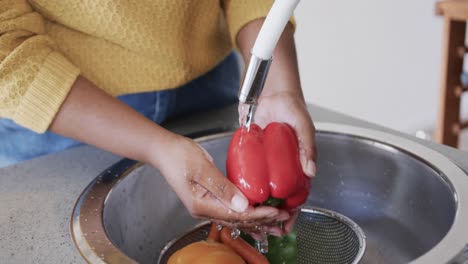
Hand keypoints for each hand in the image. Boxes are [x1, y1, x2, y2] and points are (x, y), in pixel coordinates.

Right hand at [153, 134, 289, 228]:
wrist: (164, 150)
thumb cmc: (179, 156)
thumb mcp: (201, 169)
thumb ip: (221, 187)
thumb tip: (242, 205)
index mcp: (202, 205)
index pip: (236, 215)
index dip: (258, 214)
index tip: (276, 212)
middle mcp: (205, 210)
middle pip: (238, 220)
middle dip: (262, 221)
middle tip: (284, 219)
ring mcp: (207, 206)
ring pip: (236, 218)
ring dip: (257, 221)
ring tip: (276, 224)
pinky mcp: (210, 199)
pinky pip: (231, 210)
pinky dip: (247, 213)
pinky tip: (257, 215)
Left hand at [254, 91, 316, 234]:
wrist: (270, 91)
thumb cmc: (291, 107)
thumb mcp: (303, 126)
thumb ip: (308, 146)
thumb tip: (310, 172)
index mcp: (299, 163)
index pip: (298, 193)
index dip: (293, 211)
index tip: (287, 225)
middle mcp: (283, 166)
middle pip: (279, 196)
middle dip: (274, 215)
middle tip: (266, 230)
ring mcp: (266, 162)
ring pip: (263, 189)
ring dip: (259, 206)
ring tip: (252, 220)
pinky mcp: (251, 156)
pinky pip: (248, 175)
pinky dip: (245, 188)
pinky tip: (240, 198)